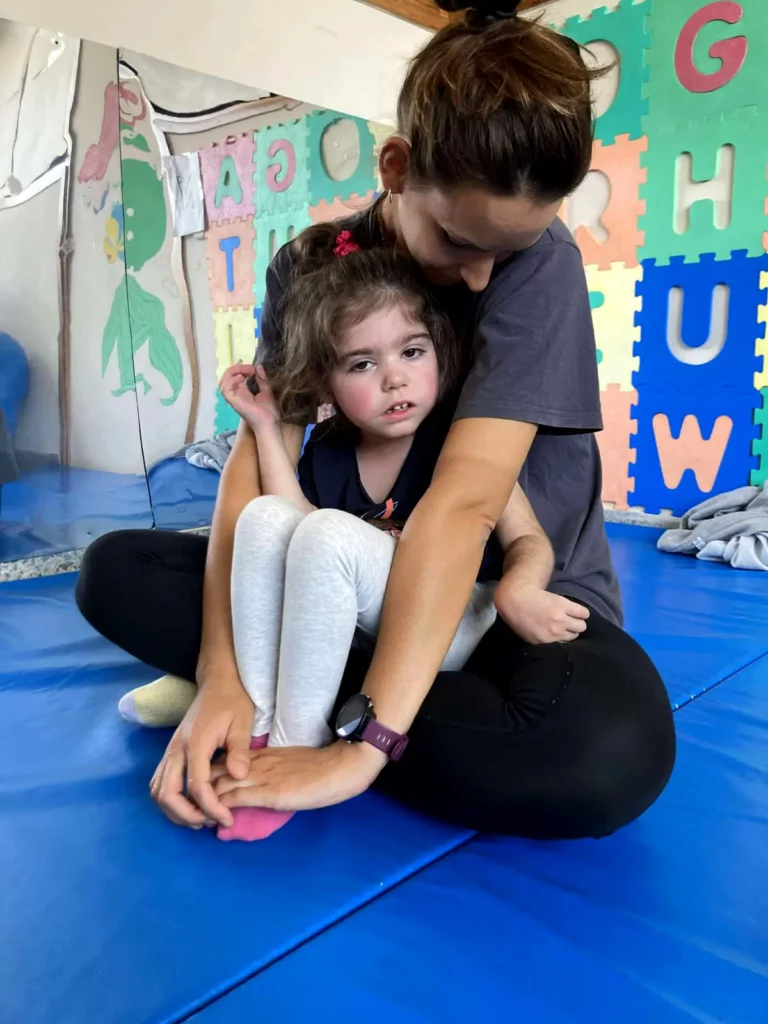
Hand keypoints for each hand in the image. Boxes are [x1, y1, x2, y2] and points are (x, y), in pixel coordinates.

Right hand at [149, 678, 254, 828]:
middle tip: (210, 823)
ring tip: (200, 817)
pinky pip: (160, 782)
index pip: (196, 787)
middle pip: (167, 794)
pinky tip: (190, 804)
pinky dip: (170, 799)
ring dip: (174, 810)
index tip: (228, 819)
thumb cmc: (232, 701)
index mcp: (195, 744)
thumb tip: (238, 777)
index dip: (211, 808)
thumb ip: (239, 751)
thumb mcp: (243, 723)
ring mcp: (170, 751)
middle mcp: (176, 750)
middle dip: (186, 815)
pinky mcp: (171, 752)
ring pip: (158, 791)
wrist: (217, 682)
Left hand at [210, 741, 386, 811]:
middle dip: (199, 791)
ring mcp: (262, 777)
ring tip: (196, 818)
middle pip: (214, 772)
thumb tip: (258, 789)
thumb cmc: (323, 767)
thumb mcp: (291, 765)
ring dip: (205, 803)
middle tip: (191, 809)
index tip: (200, 794)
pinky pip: (236, 798)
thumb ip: (272, 772)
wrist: (343, 765)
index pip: (223, 762)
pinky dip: (221, 810)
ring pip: (220, 785)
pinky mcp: (270, 792)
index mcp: (261, 755)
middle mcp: (256, 763)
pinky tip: (215, 820)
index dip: (208, 778)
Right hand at [219, 363, 278, 432]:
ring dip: (232, 373)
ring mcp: (234, 399)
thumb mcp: (266, 391)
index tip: (252, 367)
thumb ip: (262, 380)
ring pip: (223, 383)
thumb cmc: (269, 412)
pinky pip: (225, 390)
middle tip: (249, 367)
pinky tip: (241, 378)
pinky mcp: (234, 402)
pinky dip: (231, 381)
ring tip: (246, 371)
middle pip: (226, 378)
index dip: (240, 369)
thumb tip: (259, 367)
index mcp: (243, 392)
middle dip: (236, 369)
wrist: (270, 424)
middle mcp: (236, 395)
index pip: (234, 377)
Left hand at [495, 582, 588, 643]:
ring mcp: (561, 619)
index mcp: (546, 641)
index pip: (565, 644)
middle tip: (568, 624)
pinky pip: (583, 613)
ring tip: (574, 617)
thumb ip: (544, 640)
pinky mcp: (565, 606)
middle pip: (575, 635)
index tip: (564, 633)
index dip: (565, 637)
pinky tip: (578, 611)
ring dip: (578, 622)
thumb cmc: (518, 617)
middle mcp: (555, 632)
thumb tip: (557, 640)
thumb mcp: (529, 636)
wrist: (516, 598)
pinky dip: (583, 613)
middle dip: (572, 630)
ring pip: (581, 626)